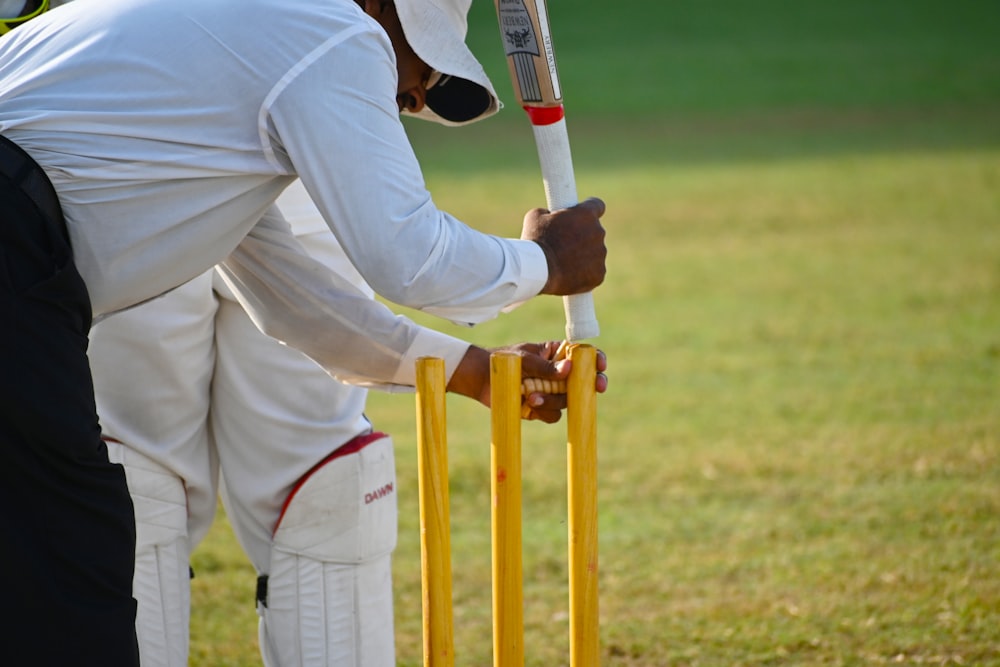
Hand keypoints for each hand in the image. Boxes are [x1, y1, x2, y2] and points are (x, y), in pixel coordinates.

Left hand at [447, 341, 607, 423]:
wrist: (480, 379)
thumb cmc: (503, 361)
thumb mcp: (523, 359)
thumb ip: (544, 365)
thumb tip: (568, 369)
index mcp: (557, 354)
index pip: (582, 356)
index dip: (596, 360)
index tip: (600, 364)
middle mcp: (558, 374)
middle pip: (583, 381)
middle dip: (592, 384)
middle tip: (598, 386)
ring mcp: (551, 392)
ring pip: (567, 401)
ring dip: (554, 400)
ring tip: (532, 397)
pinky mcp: (542, 408)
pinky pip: (553, 415)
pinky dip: (543, 411)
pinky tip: (528, 405)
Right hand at [520, 197, 606, 296]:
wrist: (537, 271)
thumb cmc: (536, 241)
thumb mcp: (535, 216)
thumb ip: (548, 212)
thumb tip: (548, 215)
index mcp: (586, 214)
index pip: (597, 205)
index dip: (588, 210)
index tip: (581, 216)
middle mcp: (598, 232)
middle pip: (594, 231)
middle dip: (582, 236)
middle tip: (564, 244)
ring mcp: (600, 255)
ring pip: (595, 253)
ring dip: (583, 255)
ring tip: (563, 263)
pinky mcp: (599, 274)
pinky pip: (594, 271)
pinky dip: (584, 274)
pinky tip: (569, 275)